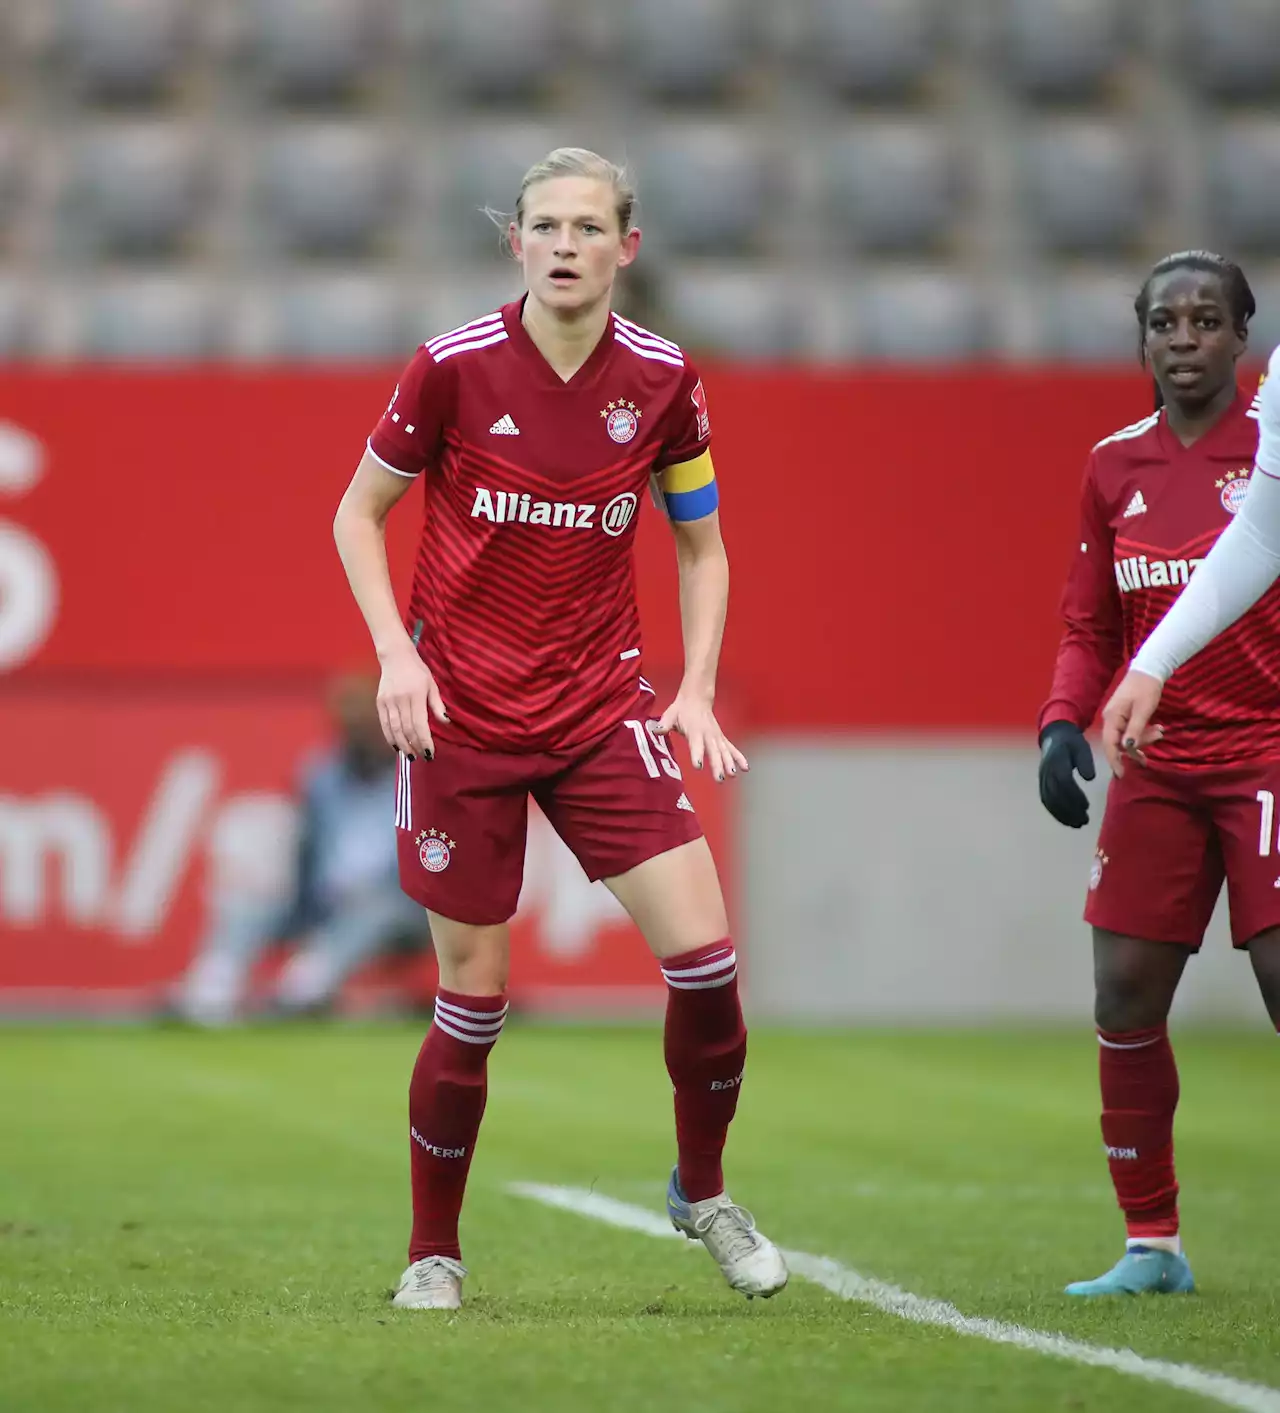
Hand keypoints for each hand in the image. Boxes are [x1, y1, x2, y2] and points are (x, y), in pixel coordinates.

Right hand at [377, 639, 447, 758]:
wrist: (395, 656)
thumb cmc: (417, 670)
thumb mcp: (432, 684)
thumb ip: (437, 705)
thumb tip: (445, 722)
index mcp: (416, 696)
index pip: (420, 725)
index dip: (424, 741)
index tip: (430, 753)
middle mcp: (401, 700)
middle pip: (407, 729)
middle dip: (414, 746)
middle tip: (421, 757)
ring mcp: (388, 701)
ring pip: (394, 729)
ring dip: (402, 745)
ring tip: (410, 756)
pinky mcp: (380, 702)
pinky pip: (384, 724)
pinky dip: (390, 737)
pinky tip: (396, 746)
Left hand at [653, 690, 747, 782]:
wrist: (696, 698)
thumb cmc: (681, 709)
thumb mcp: (670, 714)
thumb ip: (664, 724)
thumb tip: (656, 730)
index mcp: (694, 730)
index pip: (696, 744)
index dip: (697, 754)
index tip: (698, 766)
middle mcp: (708, 734)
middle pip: (714, 751)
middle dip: (717, 765)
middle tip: (720, 778)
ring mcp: (716, 736)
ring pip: (724, 751)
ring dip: (729, 763)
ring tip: (732, 775)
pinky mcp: (721, 738)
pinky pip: (731, 749)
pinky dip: (739, 758)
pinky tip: (745, 768)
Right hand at [1038, 720, 1095, 827]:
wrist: (1055, 736)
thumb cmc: (1072, 742)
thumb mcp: (1081, 747)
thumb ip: (1085, 761)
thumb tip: (1089, 778)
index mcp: (1056, 761)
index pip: (1064, 781)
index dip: (1074, 795)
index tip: (1087, 806)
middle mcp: (1046, 772)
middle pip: (1056, 794)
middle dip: (1070, 810)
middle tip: (1084, 821)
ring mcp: (1042, 779)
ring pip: (1049, 800)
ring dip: (1063, 814)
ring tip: (1078, 824)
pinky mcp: (1042, 784)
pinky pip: (1046, 800)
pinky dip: (1056, 812)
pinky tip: (1067, 820)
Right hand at [1101, 669, 1164, 776]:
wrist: (1148, 670)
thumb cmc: (1146, 689)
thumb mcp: (1143, 710)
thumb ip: (1135, 730)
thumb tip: (1128, 748)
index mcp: (1112, 718)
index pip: (1110, 744)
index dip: (1115, 761)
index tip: (1122, 774)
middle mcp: (1110, 719)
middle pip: (1119, 742)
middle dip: (1138, 745)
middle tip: (1158, 737)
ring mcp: (1116, 717)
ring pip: (1126, 737)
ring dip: (1143, 738)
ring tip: (1160, 731)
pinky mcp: (1123, 716)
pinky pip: (1130, 731)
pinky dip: (1142, 733)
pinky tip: (1156, 729)